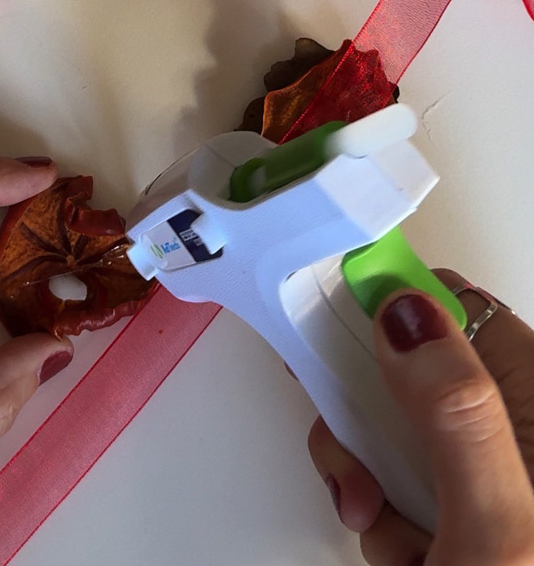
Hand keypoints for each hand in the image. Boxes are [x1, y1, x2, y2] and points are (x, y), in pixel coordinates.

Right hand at [307, 271, 533, 564]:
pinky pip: (391, 474)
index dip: (390, 299)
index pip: (457, 310)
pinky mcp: (452, 506)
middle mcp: (513, 432)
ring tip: (387, 524)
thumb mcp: (494, 521)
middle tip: (360, 451)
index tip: (328, 302)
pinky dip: (379, 510)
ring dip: (368, 473)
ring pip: (389, 423)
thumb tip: (405, 313)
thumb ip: (455, 412)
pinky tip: (403, 550)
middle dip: (366, 411)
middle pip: (407, 366)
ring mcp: (480, 470)